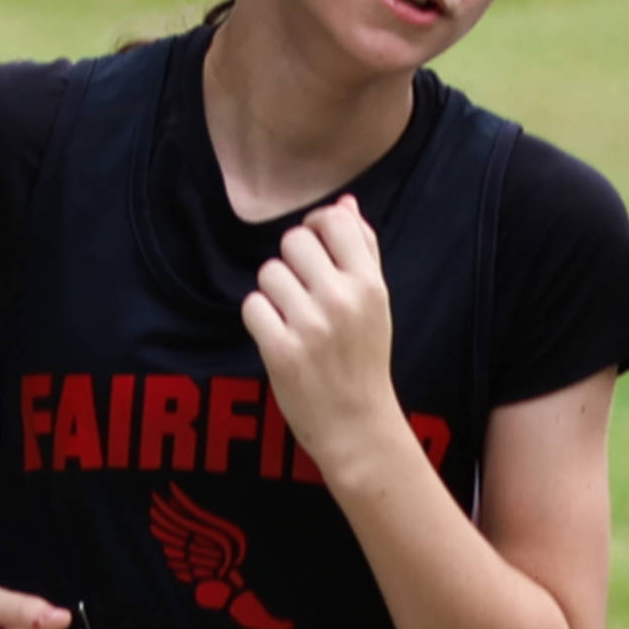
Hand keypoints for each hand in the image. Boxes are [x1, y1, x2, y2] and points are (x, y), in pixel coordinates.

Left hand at [239, 198, 403, 482]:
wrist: (357, 425)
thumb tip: (345, 204)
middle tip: (301, 291)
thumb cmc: (364, 358)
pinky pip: (251, 306)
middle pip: (293, 241)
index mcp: (369, 284)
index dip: (315, 226)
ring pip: (269, 274)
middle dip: (291, 262)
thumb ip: (363, 249)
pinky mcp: (280, 350)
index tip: (313, 247)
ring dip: (273, 292)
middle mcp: (341, 300)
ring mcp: (310, 326)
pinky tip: (277, 335)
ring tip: (291, 317)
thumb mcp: (377, 303)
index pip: (332, 221)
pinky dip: (259, 319)